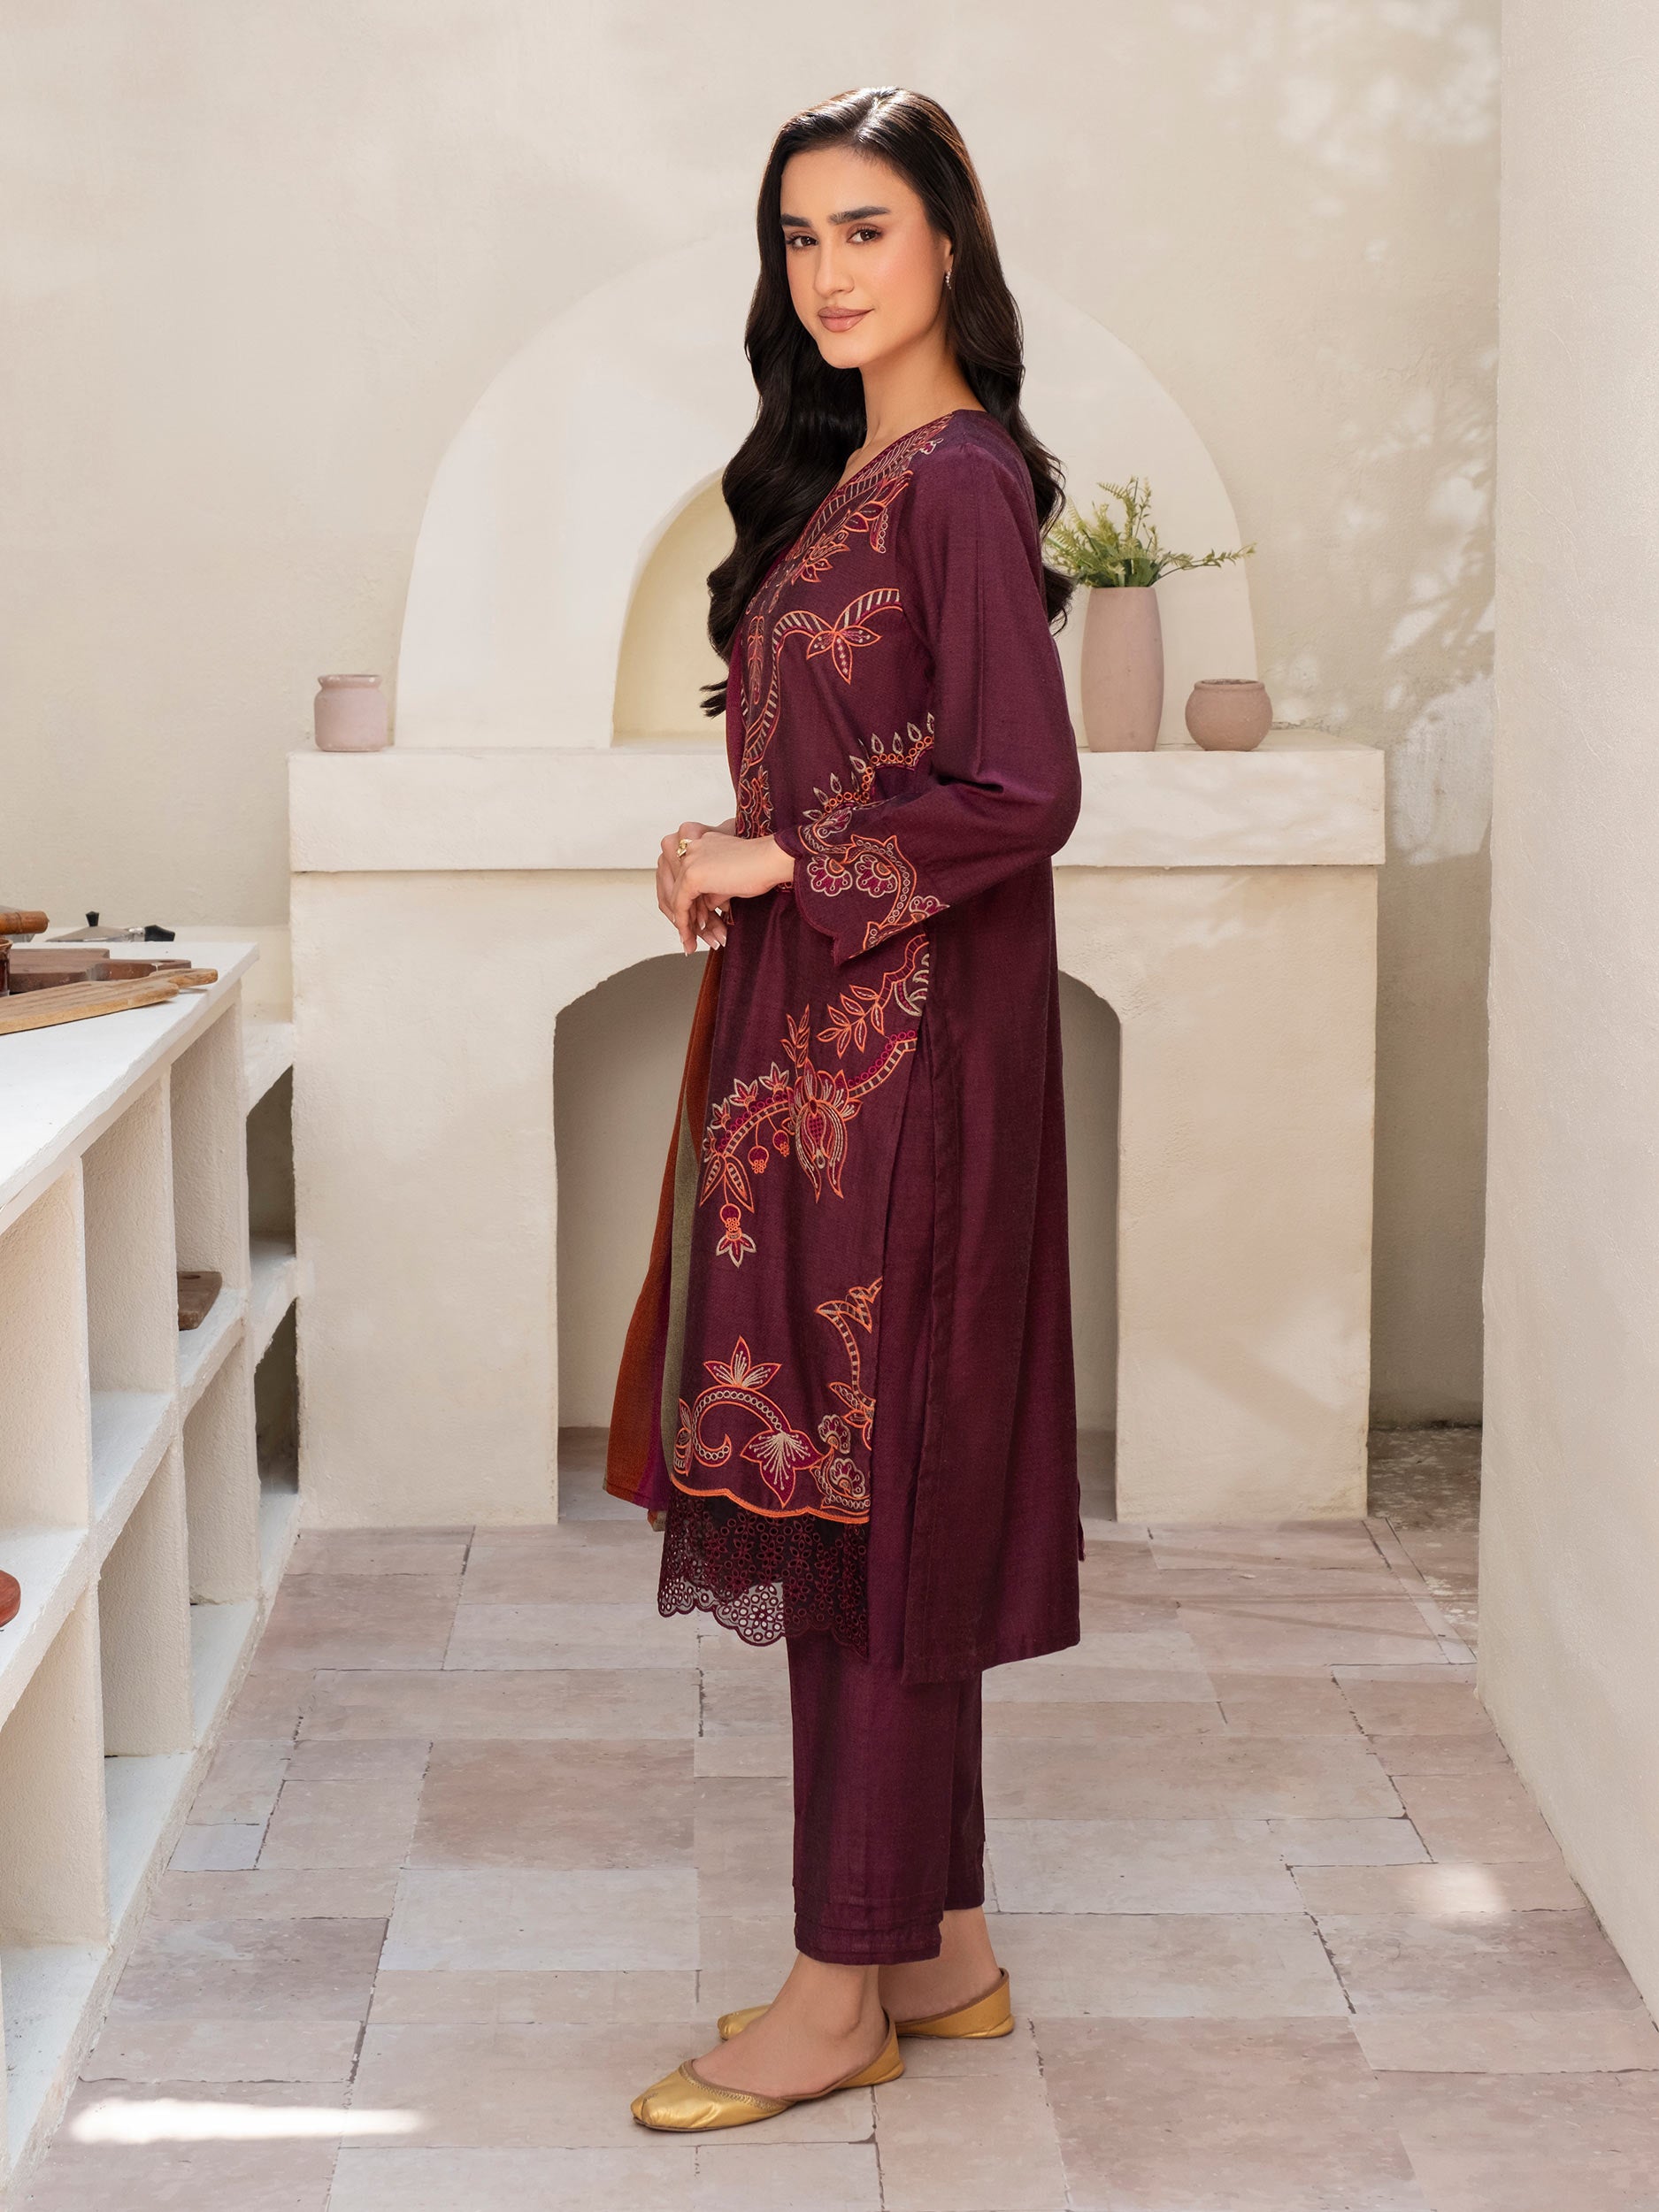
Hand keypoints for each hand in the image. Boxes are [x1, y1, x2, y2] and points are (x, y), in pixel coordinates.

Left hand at [658, 820, 792, 954]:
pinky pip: (680, 904)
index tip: (698, 923)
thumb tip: (707, 907)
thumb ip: (714, 890)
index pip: (687, 878)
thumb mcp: (731, 882)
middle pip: (678, 888)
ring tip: (690, 943)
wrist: (772, 860)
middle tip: (690, 939)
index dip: (690, 904)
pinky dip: (684, 922)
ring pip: (677, 897)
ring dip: (684, 923)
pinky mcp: (692, 875)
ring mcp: (689, 859)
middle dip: (684, 916)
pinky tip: (689, 936)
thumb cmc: (761, 869)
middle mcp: (692, 847)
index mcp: (702, 843)